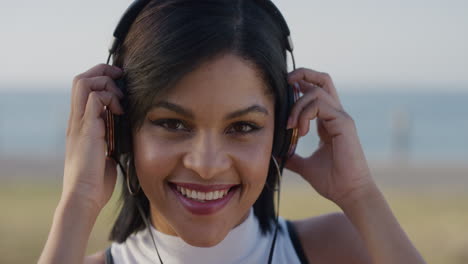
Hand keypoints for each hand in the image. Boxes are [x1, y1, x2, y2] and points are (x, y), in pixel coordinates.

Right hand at [62, 64, 123, 211]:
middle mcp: (76, 120)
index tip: (119, 82)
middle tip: (121, 81)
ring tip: (120, 101)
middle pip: (81, 78)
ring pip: (84, 83)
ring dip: (106, 84)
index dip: (100, 78)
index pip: (83, 87)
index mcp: (79, 124)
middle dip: (103, 72)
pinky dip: (110, 99)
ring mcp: (79, 124)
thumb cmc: (95, 180)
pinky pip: (95, 100)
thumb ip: (109, 138)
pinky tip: (119, 113)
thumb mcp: (104, 152)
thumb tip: (123, 130)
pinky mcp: (87, 131)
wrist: (84, 197)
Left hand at [285, 68, 373, 205]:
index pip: (315, 92)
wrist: (348, 194)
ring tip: (291, 126)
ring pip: (316, 92)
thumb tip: (275, 154)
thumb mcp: (305, 165)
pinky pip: (321, 104)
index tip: (282, 95)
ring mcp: (341, 118)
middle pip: (323, 80)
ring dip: (297, 105)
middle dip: (302, 74)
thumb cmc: (332, 181)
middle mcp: (336, 115)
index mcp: (327, 122)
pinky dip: (305, 113)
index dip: (299, 86)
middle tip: (286, 83)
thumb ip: (292, 156)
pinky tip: (300, 131)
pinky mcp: (344, 123)